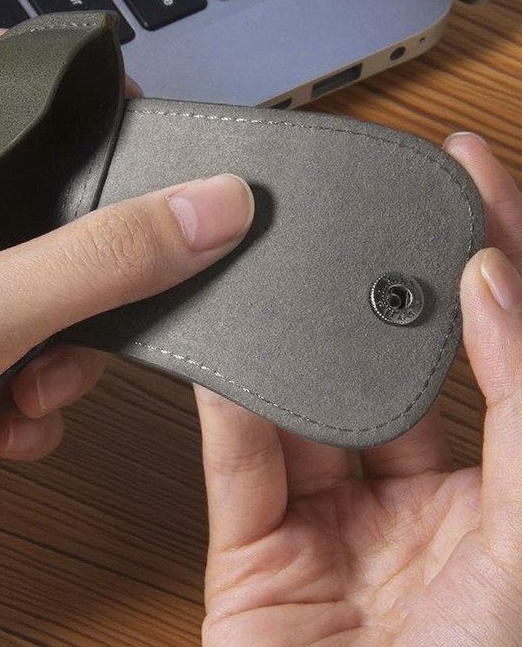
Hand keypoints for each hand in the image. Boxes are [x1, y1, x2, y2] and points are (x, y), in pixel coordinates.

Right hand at [196, 132, 521, 645]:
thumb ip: (521, 411)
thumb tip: (493, 290)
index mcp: (508, 502)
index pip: (507, 347)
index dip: (500, 248)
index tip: (475, 172)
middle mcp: (426, 504)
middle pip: (399, 363)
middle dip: (382, 283)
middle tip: (364, 208)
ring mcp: (336, 522)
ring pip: (307, 402)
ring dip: (293, 342)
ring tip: (281, 272)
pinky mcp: (258, 544)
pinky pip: (237, 454)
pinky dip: (228, 399)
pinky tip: (225, 348)